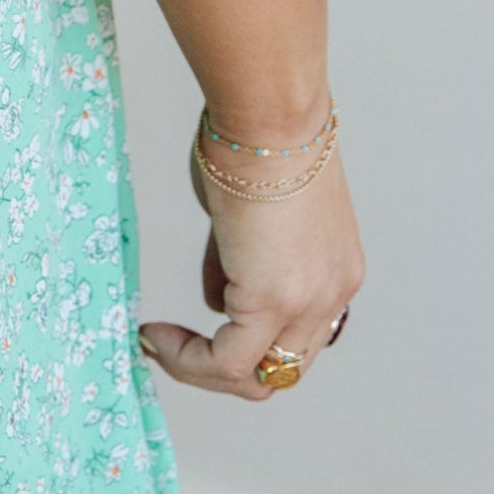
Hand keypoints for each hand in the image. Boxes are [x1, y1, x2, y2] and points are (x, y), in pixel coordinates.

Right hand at [139, 139, 363, 397]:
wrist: (267, 117)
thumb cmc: (254, 139)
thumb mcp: (249, 214)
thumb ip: (239, 259)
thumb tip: (221, 290)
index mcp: (336, 271)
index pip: (298, 336)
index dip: (247, 340)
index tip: (199, 325)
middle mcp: (333, 295)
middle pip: (285, 368)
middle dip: (224, 367)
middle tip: (176, 348)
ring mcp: (309, 301)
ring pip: (259, 377)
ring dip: (203, 369)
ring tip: (162, 344)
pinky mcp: (273, 300)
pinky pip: (228, 361)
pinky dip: (188, 360)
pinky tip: (156, 336)